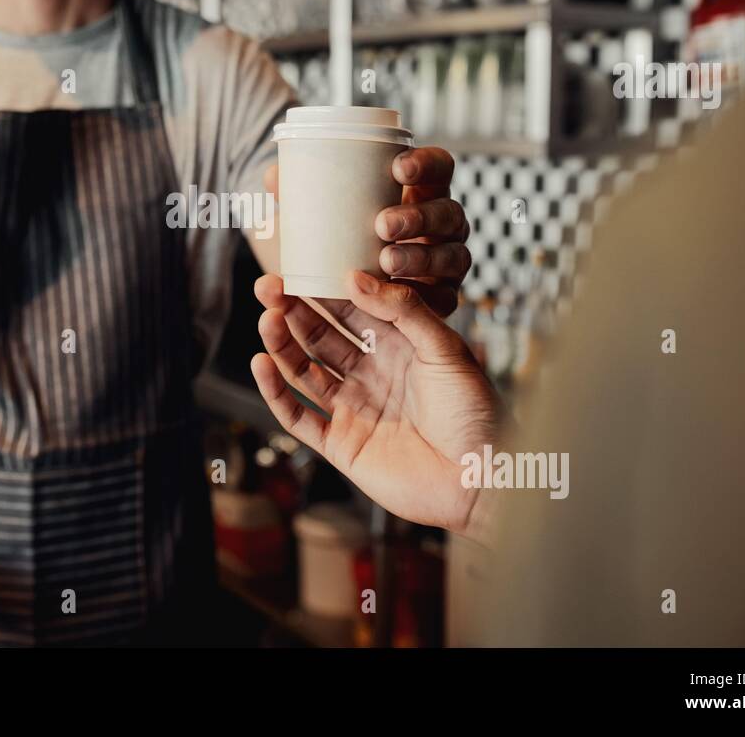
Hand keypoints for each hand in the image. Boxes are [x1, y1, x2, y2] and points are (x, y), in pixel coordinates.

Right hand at [250, 270, 502, 540]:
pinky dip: (277, 392)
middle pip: (320, 336)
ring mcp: (354, 409)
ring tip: (266, 317)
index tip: (297, 266)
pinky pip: (299, 416)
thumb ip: (403, 309)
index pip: (350, 310)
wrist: (482, 478)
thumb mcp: (445, 348)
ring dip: (282, 344)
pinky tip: (262, 364)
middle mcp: (371, 374)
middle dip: (293, 310)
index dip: (322, 288)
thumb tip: (355, 276)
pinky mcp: (341, 444)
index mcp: (398, 347)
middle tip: (268, 286)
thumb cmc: (477, 413)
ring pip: (305, 370)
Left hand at [263, 146, 470, 315]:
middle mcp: (441, 226)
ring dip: (421, 256)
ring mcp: (447, 263)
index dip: (426, 164)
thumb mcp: (318, 216)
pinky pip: (447, 300)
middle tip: (381, 224)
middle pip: (449, 212)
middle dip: (420, 216)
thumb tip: (273, 177)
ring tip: (385, 260)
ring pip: (454, 256)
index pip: (439, 168)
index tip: (398, 167)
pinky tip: (399, 294)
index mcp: (420, 193)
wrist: (339, 292)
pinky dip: (425, 296)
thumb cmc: (336, 238)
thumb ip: (297, 197)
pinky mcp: (444, 299)